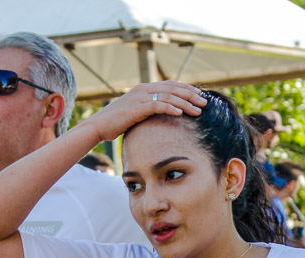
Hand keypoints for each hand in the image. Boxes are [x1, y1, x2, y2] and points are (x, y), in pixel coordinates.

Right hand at [87, 81, 207, 142]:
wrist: (99, 126)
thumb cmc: (118, 122)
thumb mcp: (137, 113)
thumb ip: (149, 110)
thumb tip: (164, 116)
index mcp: (145, 88)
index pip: (170, 85)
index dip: (186, 89)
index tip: (199, 95)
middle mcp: (143, 89)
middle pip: (172, 88)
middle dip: (190, 95)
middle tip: (204, 102)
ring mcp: (140, 97)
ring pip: (168, 97)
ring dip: (185, 103)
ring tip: (197, 110)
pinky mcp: (137, 107)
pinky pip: (158, 105)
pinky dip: (171, 108)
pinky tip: (181, 113)